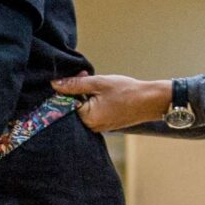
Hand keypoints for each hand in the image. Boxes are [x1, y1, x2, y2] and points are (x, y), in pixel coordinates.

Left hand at [53, 73, 172, 133]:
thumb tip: (54, 84)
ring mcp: (98, 127)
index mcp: (87, 118)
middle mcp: (91, 127)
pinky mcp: (104, 125)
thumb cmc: (126, 91)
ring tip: (97, 83)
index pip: (65, 103)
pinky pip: (92, 112)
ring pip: (83, 108)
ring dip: (85, 95)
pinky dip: (93, 101)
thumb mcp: (98, 83)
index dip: (68, 88)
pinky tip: (101, 92)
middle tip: (85, 76)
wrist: (150, 100)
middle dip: (76, 91)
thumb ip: (75, 84)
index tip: (77, 76)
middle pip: (73, 107)